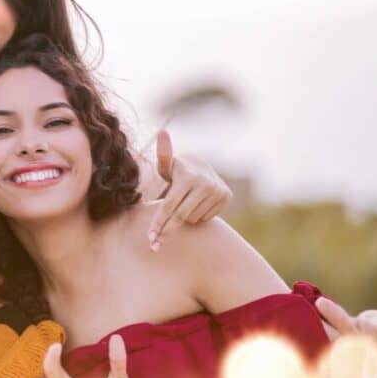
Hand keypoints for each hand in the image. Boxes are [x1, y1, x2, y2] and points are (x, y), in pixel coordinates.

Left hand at [146, 130, 231, 249]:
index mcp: (187, 176)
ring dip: (184, 218)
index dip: (159, 223)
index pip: (170, 206)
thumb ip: (162, 155)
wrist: (203, 168)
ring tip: (183, 204)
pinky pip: (205, 218)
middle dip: (166, 231)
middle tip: (155, 246)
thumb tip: (161, 131)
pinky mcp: (226, 197)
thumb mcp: (166, 166)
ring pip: (193, 219)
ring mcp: (217, 190)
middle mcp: (205, 182)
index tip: (149, 238)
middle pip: (181, 216)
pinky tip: (196, 204)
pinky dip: (198, 216)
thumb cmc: (176, 171)